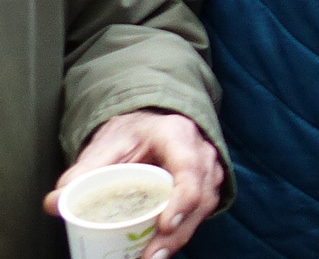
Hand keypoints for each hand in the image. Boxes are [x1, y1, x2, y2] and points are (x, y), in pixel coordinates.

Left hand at [46, 110, 223, 258]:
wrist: (149, 127)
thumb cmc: (129, 136)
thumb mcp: (105, 147)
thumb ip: (81, 174)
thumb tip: (55, 203)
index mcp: (176, 134)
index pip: (188, 166)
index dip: (183, 197)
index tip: (164, 224)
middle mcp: (201, 152)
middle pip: (200, 195)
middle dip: (178, 230)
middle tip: (151, 255)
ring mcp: (208, 171)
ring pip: (203, 209)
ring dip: (179, 237)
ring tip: (152, 257)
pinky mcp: (206, 189)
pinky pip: (199, 214)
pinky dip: (179, 235)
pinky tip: (159, 250)